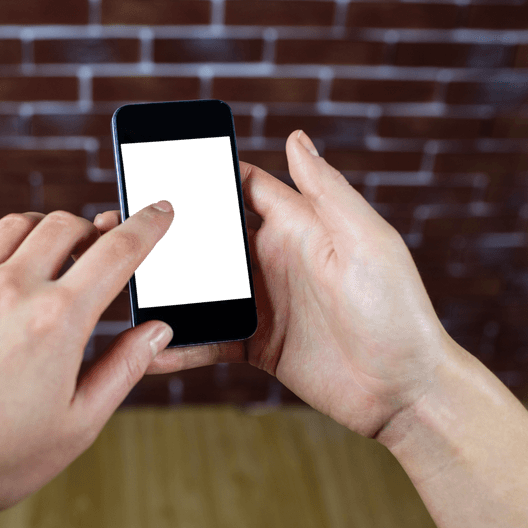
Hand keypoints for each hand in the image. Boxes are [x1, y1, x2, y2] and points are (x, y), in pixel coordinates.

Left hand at [0, 201, 175, 527]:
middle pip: (63, 225)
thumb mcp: (77, 426)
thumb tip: (157, 332)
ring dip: (41, 233)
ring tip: (47, 259)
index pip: (117, 251)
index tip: (160, 211)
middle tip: (96, 250)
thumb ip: (123, 370)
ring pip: (12, 227)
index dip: (147, 225)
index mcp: (58, 321)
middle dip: (90, 229)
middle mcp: (11, 290)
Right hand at [95, 130, 461, 437]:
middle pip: (212, 236)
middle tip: (121, 227)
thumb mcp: (367, 241)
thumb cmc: (398, 309)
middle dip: (171, 230)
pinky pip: (209, 339)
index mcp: (299, 227)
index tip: (163, 166)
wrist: (406, 391)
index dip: (209, 173)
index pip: (244, 188)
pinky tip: (149, 349)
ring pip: (202, 286)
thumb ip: (327, 192)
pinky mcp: (257, 346)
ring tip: (124, 284)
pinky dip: (180, 344)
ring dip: (168, 285)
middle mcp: (275, 260)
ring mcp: (263, 304)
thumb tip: (297, 136)